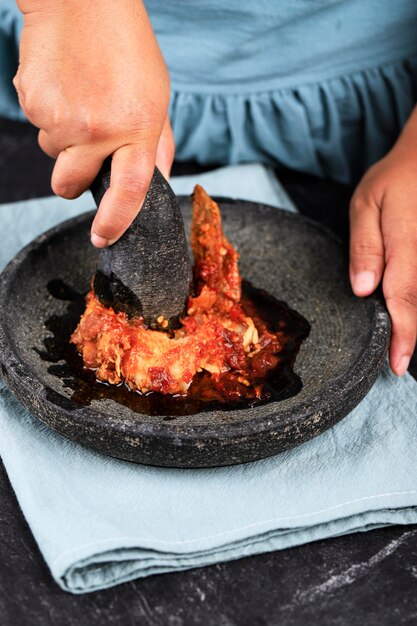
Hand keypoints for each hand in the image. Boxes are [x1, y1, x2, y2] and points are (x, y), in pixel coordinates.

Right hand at [13, 0, 173, 246]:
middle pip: (71, 186)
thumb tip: (160, 181)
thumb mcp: (157, 97)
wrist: (82, 1)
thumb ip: (157, 144)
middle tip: (84, 156)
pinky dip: (49, 116)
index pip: (128, 193)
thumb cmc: (126, 46)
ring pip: (54, 156)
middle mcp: (99, 130)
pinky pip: (38, 127)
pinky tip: (64, 88)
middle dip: (73, 183)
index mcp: (137, 129)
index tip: (103, 239)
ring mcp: (62, 117)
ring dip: (64, 142)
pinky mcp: (33, 102)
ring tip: (80, 101)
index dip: (115, 223)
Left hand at [350, 112, 416, 375]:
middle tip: (397, 360)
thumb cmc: (396, 179)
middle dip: (411, 336)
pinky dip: (416, 302)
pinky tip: (408, 313)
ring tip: (402, 343)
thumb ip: (365, 247)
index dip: (403, 335)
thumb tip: (364, 290)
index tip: (397, 364)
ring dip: (416, 319)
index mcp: (407, 243)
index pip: (404, 298)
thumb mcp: (367, 203)